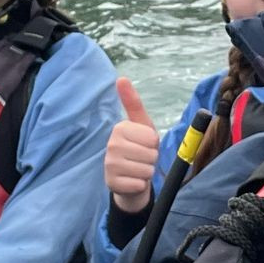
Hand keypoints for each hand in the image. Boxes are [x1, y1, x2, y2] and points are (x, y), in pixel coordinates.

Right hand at [104, 78, 159, 215]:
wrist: (129, 179)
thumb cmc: (138, 148)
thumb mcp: (141, 125)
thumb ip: (133, 103)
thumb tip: (121, 78)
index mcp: (119, 128)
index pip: (152, 138)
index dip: (154, 144)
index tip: (144, 145)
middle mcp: (111, 145)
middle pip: (150, 154)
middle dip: (151, 159)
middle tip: (141, 159)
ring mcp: (109, 165)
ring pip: (146, 169)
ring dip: (147, 172)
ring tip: (137, 169)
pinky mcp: (112, 183)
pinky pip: (139, 184)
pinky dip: (140, 184)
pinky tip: (132, 181)